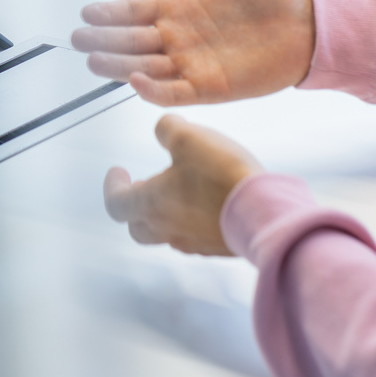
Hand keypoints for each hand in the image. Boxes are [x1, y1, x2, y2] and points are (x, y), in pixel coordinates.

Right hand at [71, 0, 313, 105]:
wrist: (312, 22)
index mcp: (181, 5)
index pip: (135, 11)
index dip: (111, 13)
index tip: (88, 12)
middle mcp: (180, 36)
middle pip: (131, 41)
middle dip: (104, 41)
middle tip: (79, 38)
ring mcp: (193, 63)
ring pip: (145, 67)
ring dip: (119, 66)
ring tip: (94, 61)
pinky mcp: (212, 87)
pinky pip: (175, 91)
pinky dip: (154, 90)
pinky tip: (135, 81)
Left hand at [103, 114, 263, 253]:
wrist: (262, 211)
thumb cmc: (220, 174)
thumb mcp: (188, 136)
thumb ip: (167, 129)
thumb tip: (163, 129)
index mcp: (151, 203)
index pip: (116, 204)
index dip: (113, 186)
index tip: (118, 172)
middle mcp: (167, 228)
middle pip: (137, 226)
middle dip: (136, 205)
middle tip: (143, 185)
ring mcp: (192, 241)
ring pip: (165, 232)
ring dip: (164, 213)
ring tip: (177, 191)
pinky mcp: (216, 247)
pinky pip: (193, 236)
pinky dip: (191, 221)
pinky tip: (205, 203)